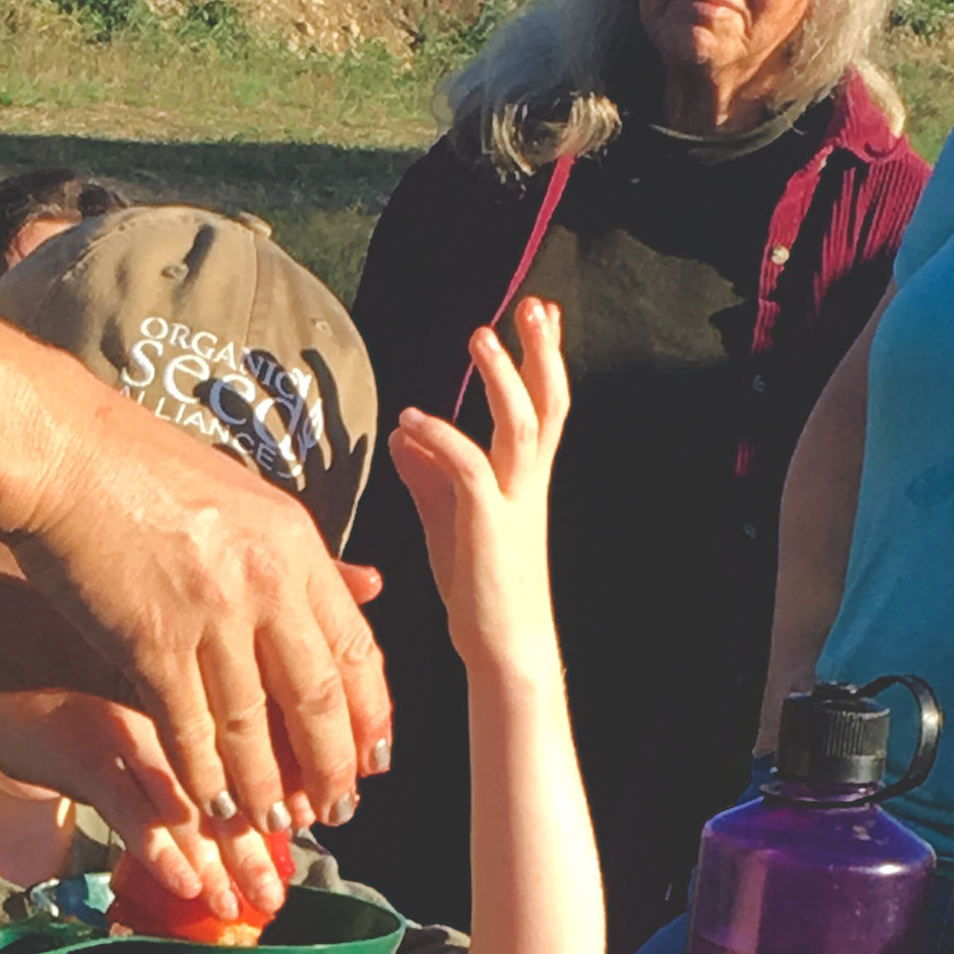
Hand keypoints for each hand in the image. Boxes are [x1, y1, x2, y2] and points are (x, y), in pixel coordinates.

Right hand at [0, 690, 282, 921]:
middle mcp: (168, 705)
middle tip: (275, 893)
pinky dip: (160, 850)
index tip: (302, 839)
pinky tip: (185, 882)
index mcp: (191, 693)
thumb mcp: (144, 728)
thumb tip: (250, 811)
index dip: (279, 796)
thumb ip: (191, 754)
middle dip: (254, 847)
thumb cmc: (77, 720)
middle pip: (226, 782)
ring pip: (184, 804)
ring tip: (239, 904)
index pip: (249, 750)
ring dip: (215, 863)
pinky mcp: (85, 755)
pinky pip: (131, 810)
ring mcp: (126, 730)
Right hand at [7, 404, 390, 837]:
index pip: (355, 648)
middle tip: (337, 810)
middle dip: (331, 766)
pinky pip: (189, 730)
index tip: (373, 758)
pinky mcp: (152, 643)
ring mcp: (211, 615)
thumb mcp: (248, 499)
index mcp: (296, 544)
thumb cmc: (146, 469)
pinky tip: (213, 807)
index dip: (369, 716)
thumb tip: (368, 587)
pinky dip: (203, 777)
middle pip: (317, 698)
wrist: (62, 455)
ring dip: (266, 788)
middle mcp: (266, 582)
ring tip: (275, 825)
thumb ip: (304, 557)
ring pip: (253, 727)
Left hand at [385, 299, 567, 676]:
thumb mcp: (447, 520)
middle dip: (542, 352)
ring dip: (500, 378)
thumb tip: (403, 433)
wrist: (502, 649)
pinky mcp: (488, 527)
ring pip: (520, 426)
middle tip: (534, 303)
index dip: (543, 359)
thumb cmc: (479, 591)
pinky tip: (412, 420)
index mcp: (526, 481)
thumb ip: (428, 474)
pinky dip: (442, 438)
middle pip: (550, 404)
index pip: (544, 406)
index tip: (541, 314)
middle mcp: (529, 485)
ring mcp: (514, 504)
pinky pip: (470, 469)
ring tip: (480, 337)